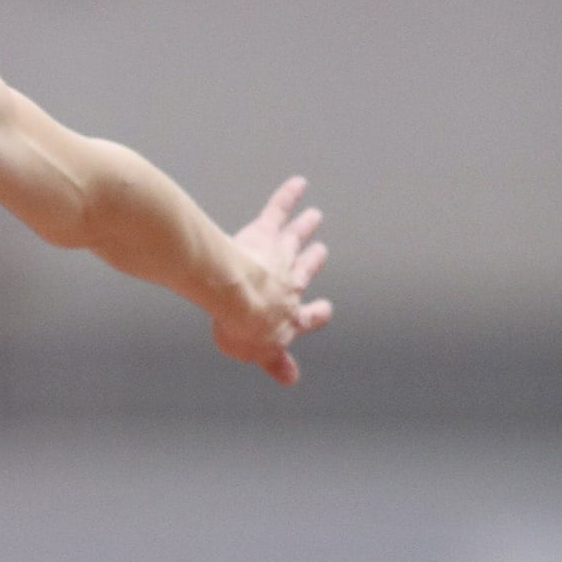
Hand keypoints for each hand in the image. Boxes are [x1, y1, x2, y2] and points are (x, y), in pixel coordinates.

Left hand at [212, 175, 333, 385]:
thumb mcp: (254, 351)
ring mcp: (278, 256)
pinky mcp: (264, 233)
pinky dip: (288, 195)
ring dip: (304, 226)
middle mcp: (288, 284)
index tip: (325, 310)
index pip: (305, 318)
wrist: (236, 297)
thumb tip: (290, 378)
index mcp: (286, 315)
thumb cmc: (240, 324)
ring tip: (314, 215)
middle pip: (303, 270)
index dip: (315, 316)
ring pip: (294, 238)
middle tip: (320, 251)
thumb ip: (272, 361)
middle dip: (312, 261)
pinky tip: (297, 182)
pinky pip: (278, 210)